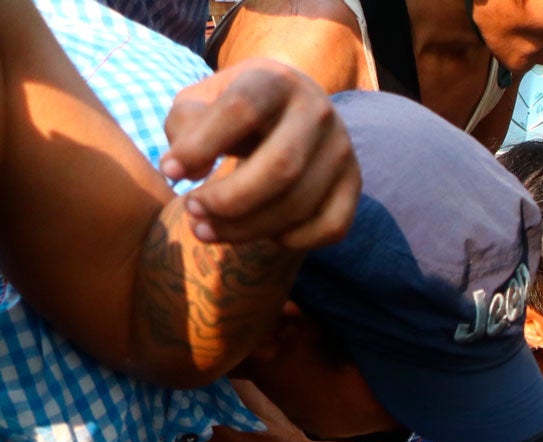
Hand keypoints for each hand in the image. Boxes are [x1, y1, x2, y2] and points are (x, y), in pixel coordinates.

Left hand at [160, 59, 359, 249]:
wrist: (289, 112)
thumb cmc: (232, 112)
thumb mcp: (201, 103)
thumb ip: (185, 126)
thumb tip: (185, 172)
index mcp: (277, 80)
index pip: (243, 111)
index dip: (202, 145)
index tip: (168, 171)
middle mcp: (319, 113)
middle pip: (281, 168)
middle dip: (229, 200)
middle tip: (192, 211)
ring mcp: (343, 151)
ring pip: (299, 204)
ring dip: (246, 228)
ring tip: (205, 229)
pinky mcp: (354, 186)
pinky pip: (330, 228)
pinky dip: (290, 240)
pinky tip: (259, 233)